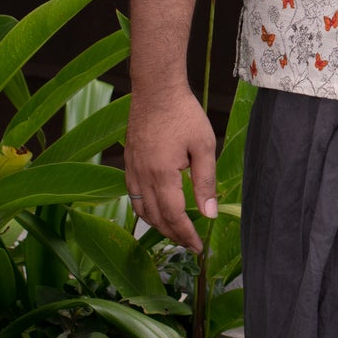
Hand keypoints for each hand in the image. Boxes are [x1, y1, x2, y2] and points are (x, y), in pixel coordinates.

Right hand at [124, 85, 216, 252]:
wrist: (156, 90)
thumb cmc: (184, 114)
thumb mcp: (204, 147)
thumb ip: (206, 182)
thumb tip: (209, 214)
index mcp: (162, 175)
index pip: (174, 216)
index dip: (186, 235)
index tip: (198, 248)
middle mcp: (142, 176)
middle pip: (155, 218)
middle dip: (174, 235)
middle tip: (190, 245)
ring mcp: (132, 169)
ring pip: (141, 210)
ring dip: (158, 225)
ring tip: (176, 232)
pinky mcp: (129, 162)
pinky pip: (133, 195)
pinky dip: (145, 210)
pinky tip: (157, 210)